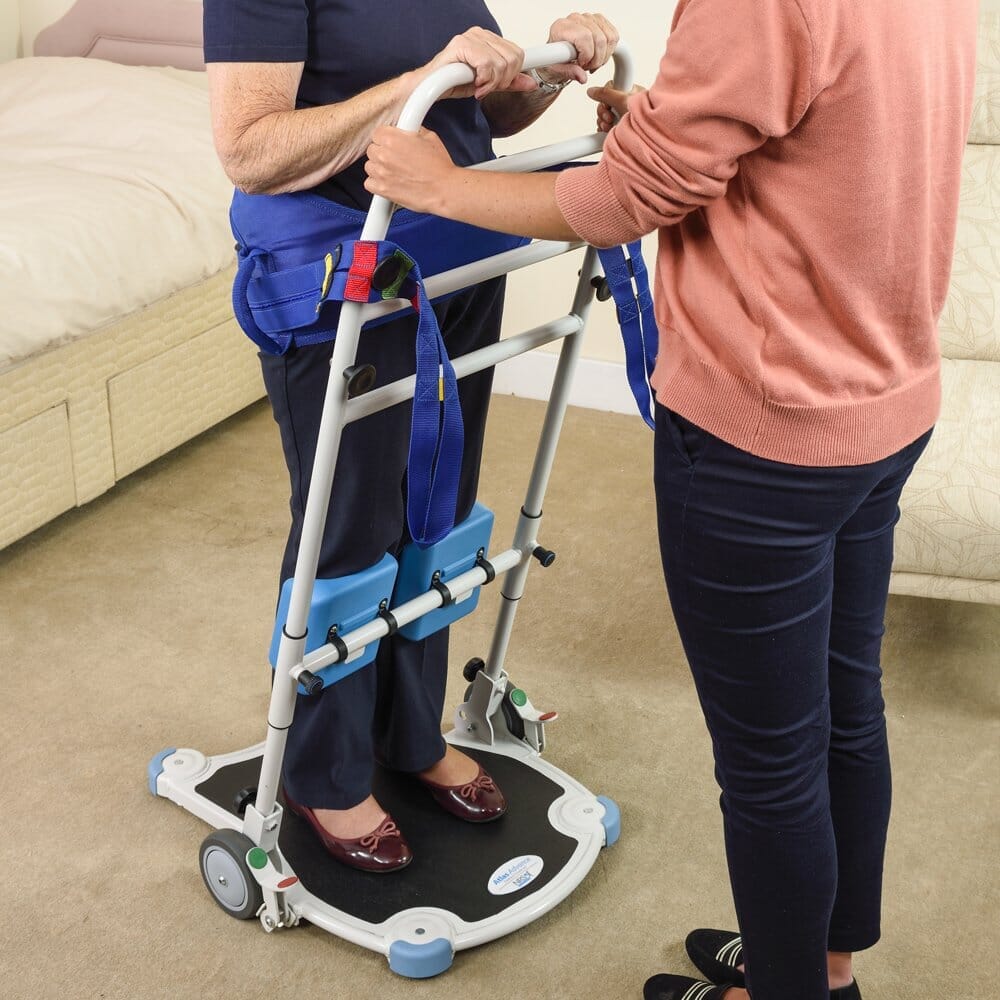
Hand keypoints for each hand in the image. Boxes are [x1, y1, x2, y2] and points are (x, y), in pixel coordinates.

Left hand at [365, 126, 456, 213]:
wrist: (445, 190)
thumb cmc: (440, 167)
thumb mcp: (429, 137)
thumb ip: (411, 131)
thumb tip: (407, 129)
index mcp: (392, 138)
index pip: (377, 133)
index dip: (386, 138)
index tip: (392, 143)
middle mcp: (384, 155)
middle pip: (372, 150)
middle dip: (383, 153)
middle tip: (397, 159)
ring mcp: (381, 173)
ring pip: (369, 166)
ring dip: (379, 168)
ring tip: (395, 172)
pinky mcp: (382, 190)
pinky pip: (369, 184)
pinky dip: (377, 184)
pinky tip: (389, 182)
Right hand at [411, 28, 533, 100]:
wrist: (429, 87)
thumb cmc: (453, 82)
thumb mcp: (489, 84)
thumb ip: (509, 82)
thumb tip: (531, 83)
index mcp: (488, 40)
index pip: (517, 53)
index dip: (513, 74)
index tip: (504, 84)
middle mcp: (480, 34)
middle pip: (513, 59)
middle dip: (502, 81)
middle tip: (487, 87)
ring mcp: (471, 37)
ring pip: (501, 63)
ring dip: (491, 83)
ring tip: (478, 87)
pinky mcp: (462, 45)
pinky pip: (487, 65)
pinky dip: (483, 80)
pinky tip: (474, 85)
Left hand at [537, 13, 619, 87]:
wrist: (558, 56)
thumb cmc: (556, 60)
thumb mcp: (557, 71)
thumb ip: (569, 73)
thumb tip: (582, 77)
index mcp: (561, 28)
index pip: (585, 37)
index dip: (587, 55)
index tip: (581, 64)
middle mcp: (575, 19)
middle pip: (600, 39)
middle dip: (596, 59)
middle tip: (587, 67)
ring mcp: (588, 18)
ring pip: (609, 38)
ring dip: (604, 56)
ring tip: (592, 62)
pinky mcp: (599, 20)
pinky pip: (614, 35)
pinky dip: (610, 50)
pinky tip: (599, 55)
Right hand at [588, 80, 645, 131]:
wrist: (650, 137)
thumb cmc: (645, 119)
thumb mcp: (623, 101)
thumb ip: (605, 94)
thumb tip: (591, 90)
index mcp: (630, 91)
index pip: (610, 87)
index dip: (605, 96)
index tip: (608, 104)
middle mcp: (625, 103)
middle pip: (604, 103)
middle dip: (604, 112)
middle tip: (610, 117)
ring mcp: (621, 116)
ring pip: (603, 116)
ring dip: (603, 122)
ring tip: (610, 126)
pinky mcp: (618, 129)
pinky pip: (604, 127)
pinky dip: (603, 130)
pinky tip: (607, 131)